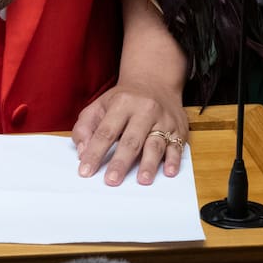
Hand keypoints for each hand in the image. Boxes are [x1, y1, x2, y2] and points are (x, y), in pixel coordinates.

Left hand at [70, 79, 188, 186]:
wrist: (155, 83)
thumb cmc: (123, 100)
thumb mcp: (99, 105)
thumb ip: (85, 126)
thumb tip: (83, 152)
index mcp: (122, 104)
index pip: (106, 132)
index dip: (95, 152)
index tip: (86, 171)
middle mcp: (144, 110)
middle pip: (131, 140)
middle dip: (121, 162)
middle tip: (111, 180)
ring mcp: (163, 120)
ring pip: (155, 144)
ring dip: (149, 163)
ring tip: (142, 180)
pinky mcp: (179, 129)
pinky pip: (177, 146)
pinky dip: (174, 160)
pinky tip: (169, 172)